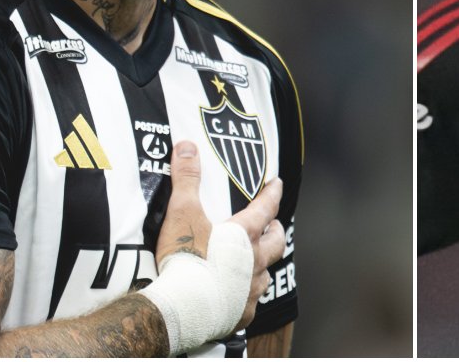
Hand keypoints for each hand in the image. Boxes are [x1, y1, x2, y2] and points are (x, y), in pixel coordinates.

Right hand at [155, 141, 285, 331]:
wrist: (181, 307)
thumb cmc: (185, 258)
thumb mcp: (183, 212)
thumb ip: (187, 178)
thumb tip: (187, 146)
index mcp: (244, 234)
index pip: (266, 206)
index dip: (272, 192)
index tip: (277, 184)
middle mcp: (254, 260)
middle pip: (276, 241)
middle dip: (276, 230)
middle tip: (274, 225)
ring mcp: (250, 289)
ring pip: (266, 273)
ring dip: (262, 264)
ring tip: (255, 262)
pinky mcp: (241, 313)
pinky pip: (250, 302)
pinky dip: (246, 296)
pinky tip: (238, 297)